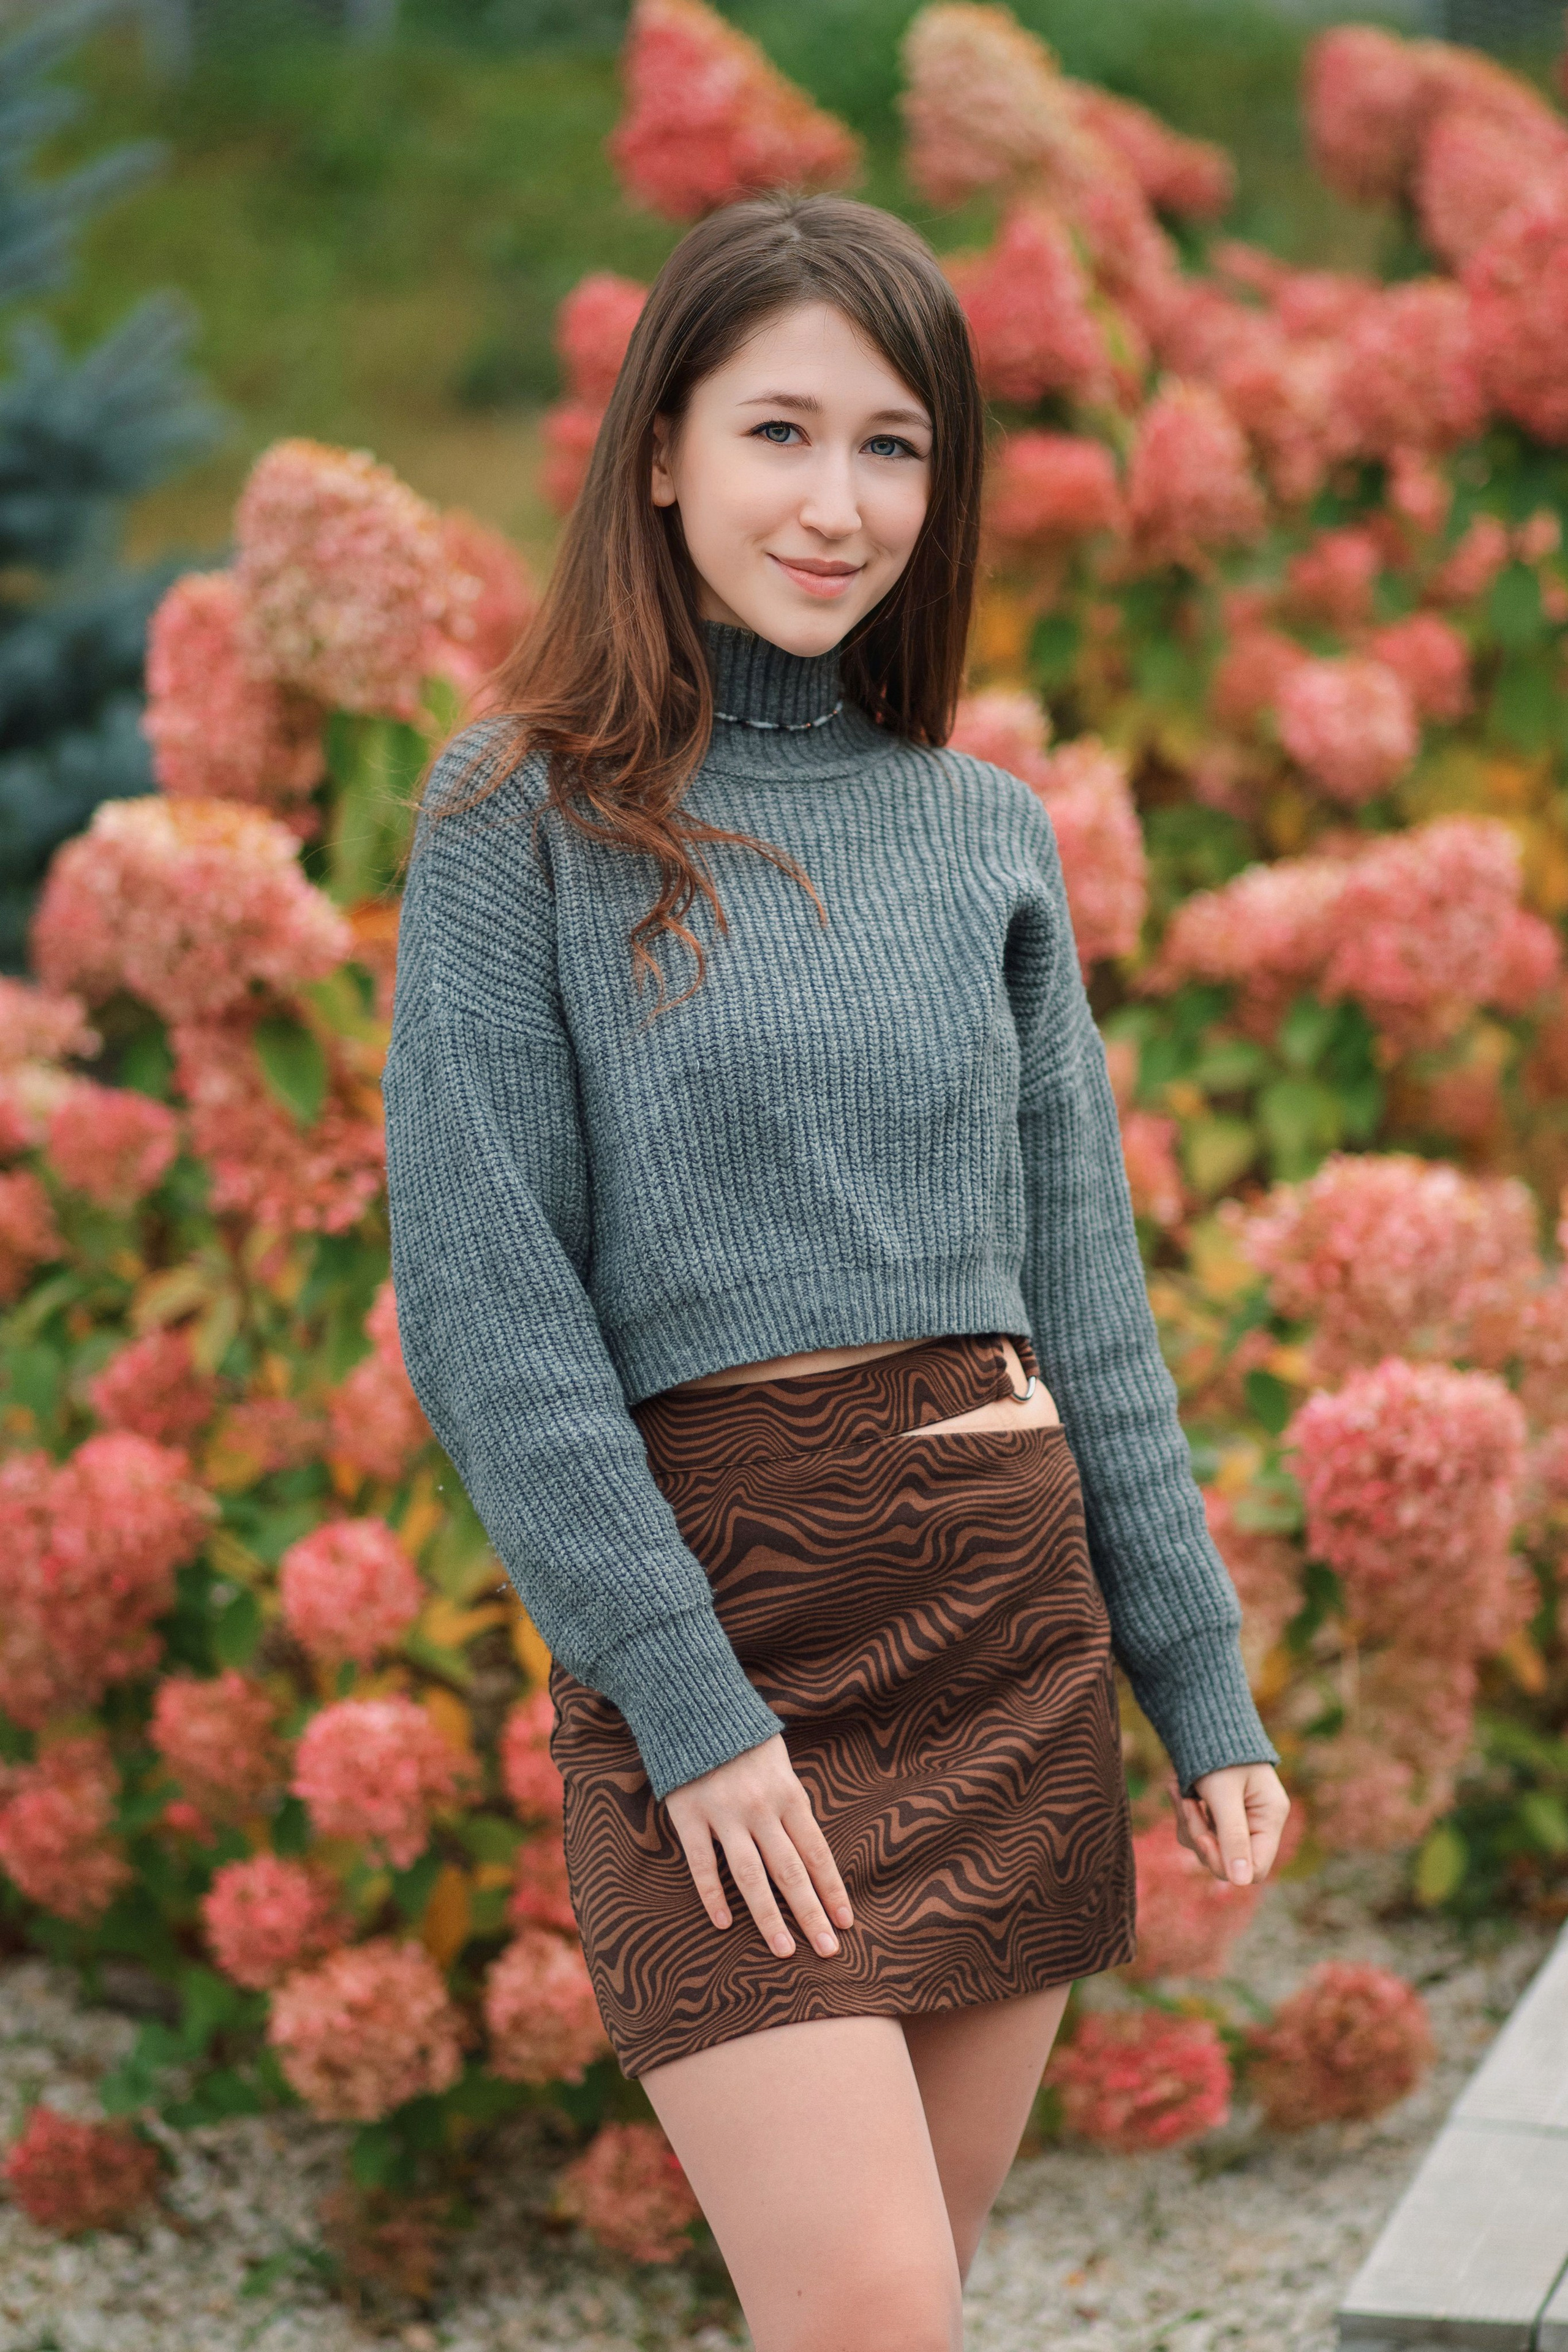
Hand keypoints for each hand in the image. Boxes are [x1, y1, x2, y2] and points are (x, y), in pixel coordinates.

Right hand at [664, 1734, 853, 1958]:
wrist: (693, 1705)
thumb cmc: (743, 1739)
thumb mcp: (780, 1764)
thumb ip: (792, 1805)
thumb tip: (809, 1851)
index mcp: (788, 1794)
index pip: (816, 1852)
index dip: (832, 1889)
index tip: (846, 1922)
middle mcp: (760, 1808)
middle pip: (790, 1871)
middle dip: (810, 1913)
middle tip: (827, 1950)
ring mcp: (724, 1814)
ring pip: (750, 1876)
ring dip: (768, 1917)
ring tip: (783, 1950)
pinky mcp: (689, 1816)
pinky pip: (703, 1864)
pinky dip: (712, 1896)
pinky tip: (723, 1924)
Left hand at [1172, 1762, 1290, 1887]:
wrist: (1204, 1719)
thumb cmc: (1219, 1753)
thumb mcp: (1224, 1794)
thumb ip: (1233, 1836)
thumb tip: (1241, 1882)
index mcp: (1270, 1817)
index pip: (1256, 1868)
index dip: (1225, 1863)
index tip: (1202, 1840)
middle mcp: (1258, 1822)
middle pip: (1226, 1860)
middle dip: (1200, 1835)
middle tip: (1187, 1803)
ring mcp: (1237, 1819)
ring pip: (1207, 1847)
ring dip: (1188, 1821)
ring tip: (1180, 1789)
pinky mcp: (1218, 1813)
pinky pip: (1197, 1831)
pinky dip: (1184, 1813)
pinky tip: (1178, 1788)